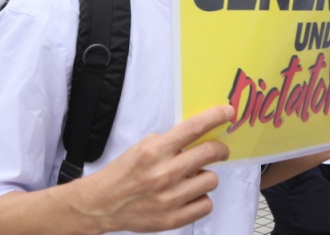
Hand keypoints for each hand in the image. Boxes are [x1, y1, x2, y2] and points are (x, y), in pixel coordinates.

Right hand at [70, 106, 233, 231]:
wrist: (102, 204)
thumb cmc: (123, 174)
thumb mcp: (141, 147)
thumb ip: (168, 142)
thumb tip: (197, 136)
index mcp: (155, 150)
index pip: (193, 128)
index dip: (215, 117)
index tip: (228, 112)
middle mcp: (164, 173)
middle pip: (210, 153)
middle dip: (220, 149)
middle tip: (219, 150)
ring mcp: (170, 198)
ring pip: (211, 179)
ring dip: (205, 176)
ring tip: (192, 177)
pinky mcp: (173, 218)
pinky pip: (206, 204)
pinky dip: (201, 198)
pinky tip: (189, 195)